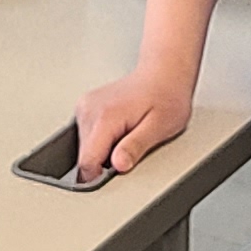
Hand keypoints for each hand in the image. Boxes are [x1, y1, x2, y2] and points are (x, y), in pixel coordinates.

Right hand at [75, 63, 193, 180]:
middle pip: (84, 155)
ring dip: (104, 151)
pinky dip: (102, 140)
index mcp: (105, 116)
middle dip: (105, 162)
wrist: (163, 74)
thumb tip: (118, 165)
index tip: (116, 174)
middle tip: (131, 149)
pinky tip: (120, 130)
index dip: (100, 176)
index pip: (87, 161)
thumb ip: (135, 146)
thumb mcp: (159, 127)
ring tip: (128, 136)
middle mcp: (90, 109)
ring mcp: (86, 107)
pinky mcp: (86, 107)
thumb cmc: (166, 97)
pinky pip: (87, 136)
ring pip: (84, 147)